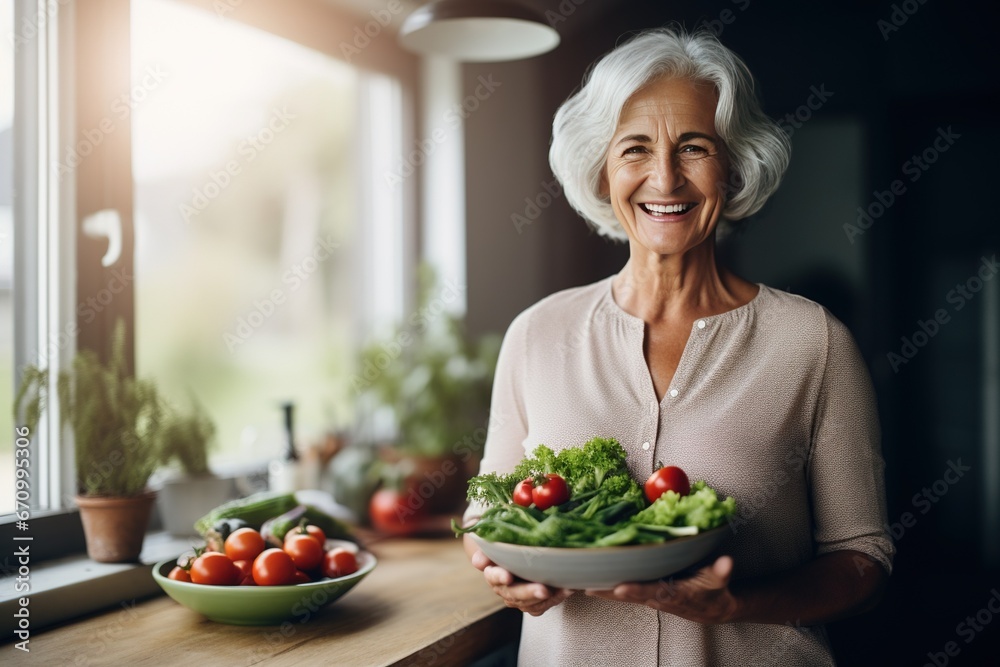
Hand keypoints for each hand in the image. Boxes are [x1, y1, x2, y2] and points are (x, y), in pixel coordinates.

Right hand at [471, 549, 573, 615]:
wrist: (515, 557)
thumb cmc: (505, 546)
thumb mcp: (496, 543)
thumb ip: (488, 550)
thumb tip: (478, 562)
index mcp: (493, 573)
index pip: (493, 576)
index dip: (499, 577)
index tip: (507, 576)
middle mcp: (504, 589)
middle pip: (514, 594)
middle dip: (529, 592)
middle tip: (543, 590)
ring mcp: (518, 599)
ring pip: (530, 604)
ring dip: (548, 598)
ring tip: (563, 588)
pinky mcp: (532, 604)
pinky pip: (543, 606)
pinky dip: (556, 599)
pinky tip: (568, 589)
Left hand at [586, 556, 738, 624]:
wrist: (712, 608)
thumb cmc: (714, 591)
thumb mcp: (720, 581)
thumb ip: (722, 572)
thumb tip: (727, 563)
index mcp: (673, 593)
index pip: (652, 591)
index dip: (636, 589)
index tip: (620, 587)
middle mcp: (656, 596)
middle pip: (626, 595)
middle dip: (605, 592)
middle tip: (583, 585)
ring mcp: (647, 596)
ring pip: (618, 595)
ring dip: (598, 590)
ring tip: (575, 583)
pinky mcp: (642, 593)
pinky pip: (618, 591)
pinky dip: (602, 588)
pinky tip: (584, 582)